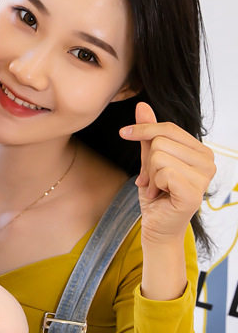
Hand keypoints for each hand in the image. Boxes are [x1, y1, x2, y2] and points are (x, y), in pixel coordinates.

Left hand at [119, 102, 215, 244]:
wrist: (157, 226)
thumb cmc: (156, 195)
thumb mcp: (149, 160)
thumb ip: (148, 135)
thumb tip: (142, 105)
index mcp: (200, 151)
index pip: (168, 128)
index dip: (143, 129)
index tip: (124, 133)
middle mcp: (208, 161)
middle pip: (160, 142)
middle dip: (147, 162)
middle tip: (151, 181)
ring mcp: (204, 177)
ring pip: (159, 156)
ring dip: (150, 175)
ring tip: (156, 188)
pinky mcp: (194, 192)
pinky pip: (164, 173)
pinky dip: (154, 185)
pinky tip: (159, 196)